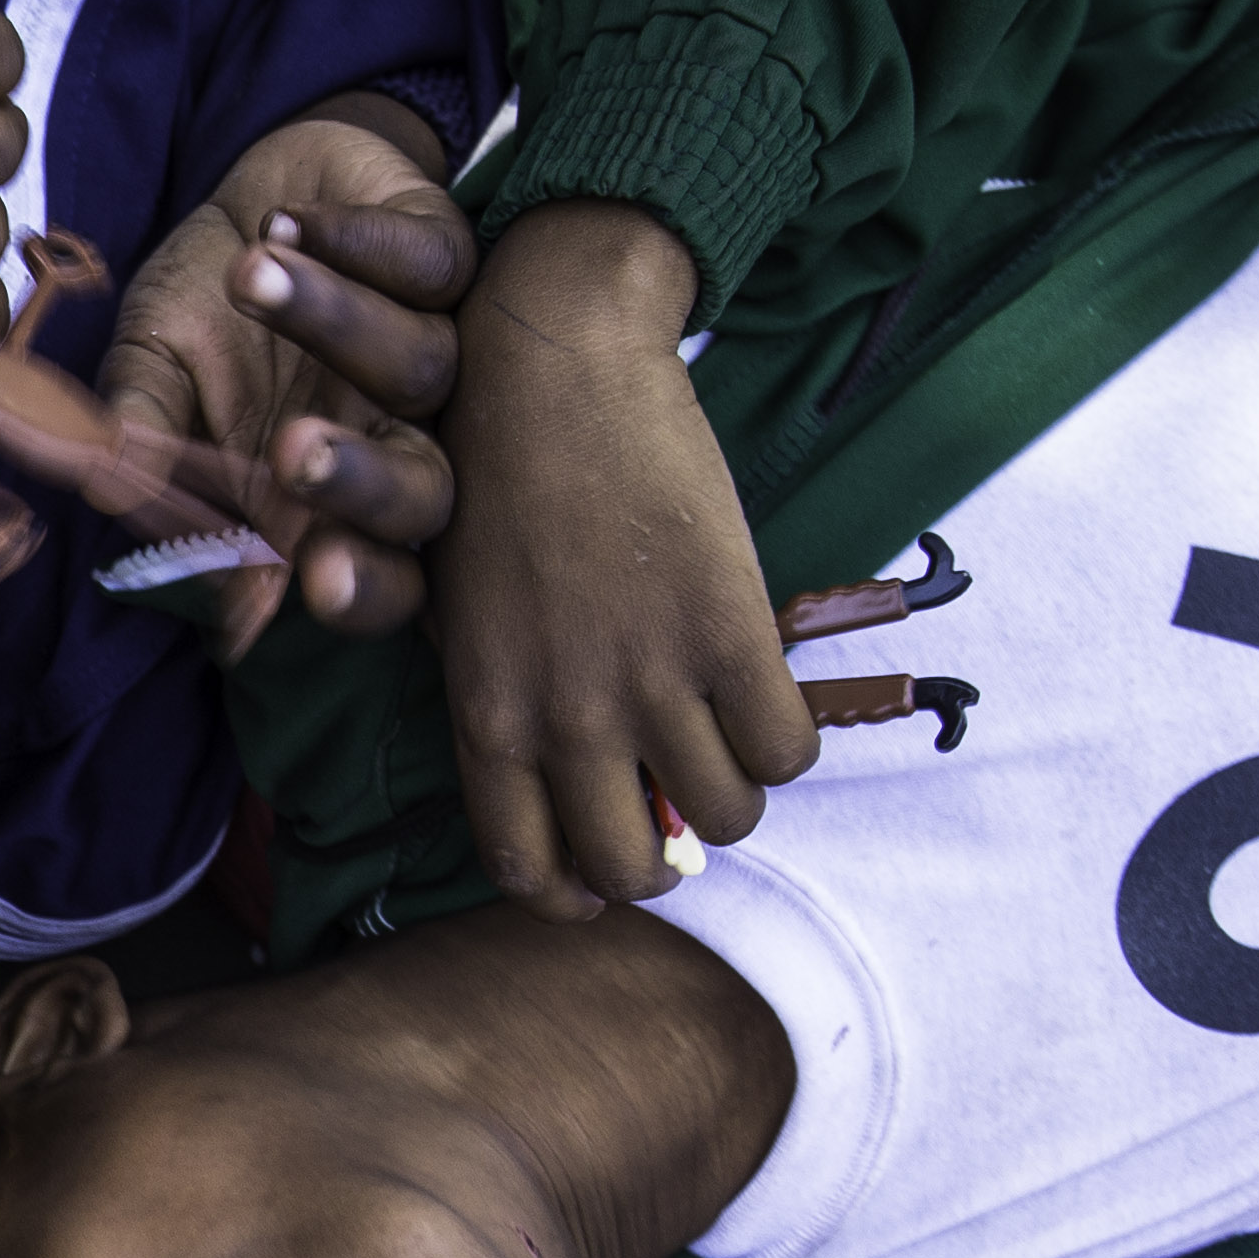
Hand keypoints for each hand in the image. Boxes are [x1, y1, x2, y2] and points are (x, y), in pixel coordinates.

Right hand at [95, 100, 475, 644]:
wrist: (250, 191)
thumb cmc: (200, 303)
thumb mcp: (148, 369)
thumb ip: (140, 433)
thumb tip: (113, 494)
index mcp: (319, 499)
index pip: (370, 577)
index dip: (348, 588)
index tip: (278, 585)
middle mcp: (390, 437)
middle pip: (423, 496)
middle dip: (363, 484)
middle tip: (291, 452)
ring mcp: (429, 353)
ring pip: (421, 368)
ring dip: (330, 320)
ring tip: (248, 273)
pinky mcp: (448, 263)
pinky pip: (431, 269)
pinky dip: (354, 244)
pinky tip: (283, 227)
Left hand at [428, 203, 815, 918]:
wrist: (552, 366)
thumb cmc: (496, 488)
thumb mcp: (469, 619)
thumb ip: (507, 709)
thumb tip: (571, 791)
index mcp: (485, 719)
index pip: (528, 869)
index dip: (576, 892)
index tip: (604, 868)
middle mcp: (561, 718)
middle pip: (630, 866)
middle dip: (665, 861)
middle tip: (682, 814)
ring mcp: (647, 678)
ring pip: (724, 818)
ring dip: (736, 799)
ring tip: (729, 748)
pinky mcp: (727, 627)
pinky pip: (786, 750)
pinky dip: (789, 748)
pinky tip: (769, 705)